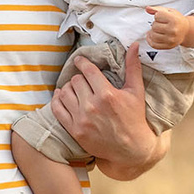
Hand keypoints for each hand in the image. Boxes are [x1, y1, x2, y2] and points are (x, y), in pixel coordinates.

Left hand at [52, 50, 163, 176]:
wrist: (131, 148)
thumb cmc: (135, 118)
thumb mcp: (136, 91)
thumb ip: (133, 67)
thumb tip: (133, 45)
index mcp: (107, 94)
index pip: (88, 71)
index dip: (83, 62)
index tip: (80, 60)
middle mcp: (92, 106)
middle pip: (75, 81)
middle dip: (79, 78)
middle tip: (83, 80)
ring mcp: (82, 119)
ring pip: (64, 93)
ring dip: (68, 88)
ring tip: (74, 89)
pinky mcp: (74, 130)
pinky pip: (57, 109)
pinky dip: (57, 100)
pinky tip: (61, 96)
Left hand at [145, 6, 186, 49]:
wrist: (185, 30)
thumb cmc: (177, 20)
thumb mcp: (169, 11)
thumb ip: (157, 9)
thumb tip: (147, 9)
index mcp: (174, 20)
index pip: (157, 16)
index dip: (158, 15)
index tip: (162, 16)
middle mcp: (173, 30)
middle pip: (154, 26)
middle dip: (155, 24)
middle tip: (161, 24)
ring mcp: (170, 39)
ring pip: (153, 36)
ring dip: (152, 32)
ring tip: (157, 30)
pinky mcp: (168, 46)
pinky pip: (154, 44)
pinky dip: (150, 40)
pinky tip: (152, 36)